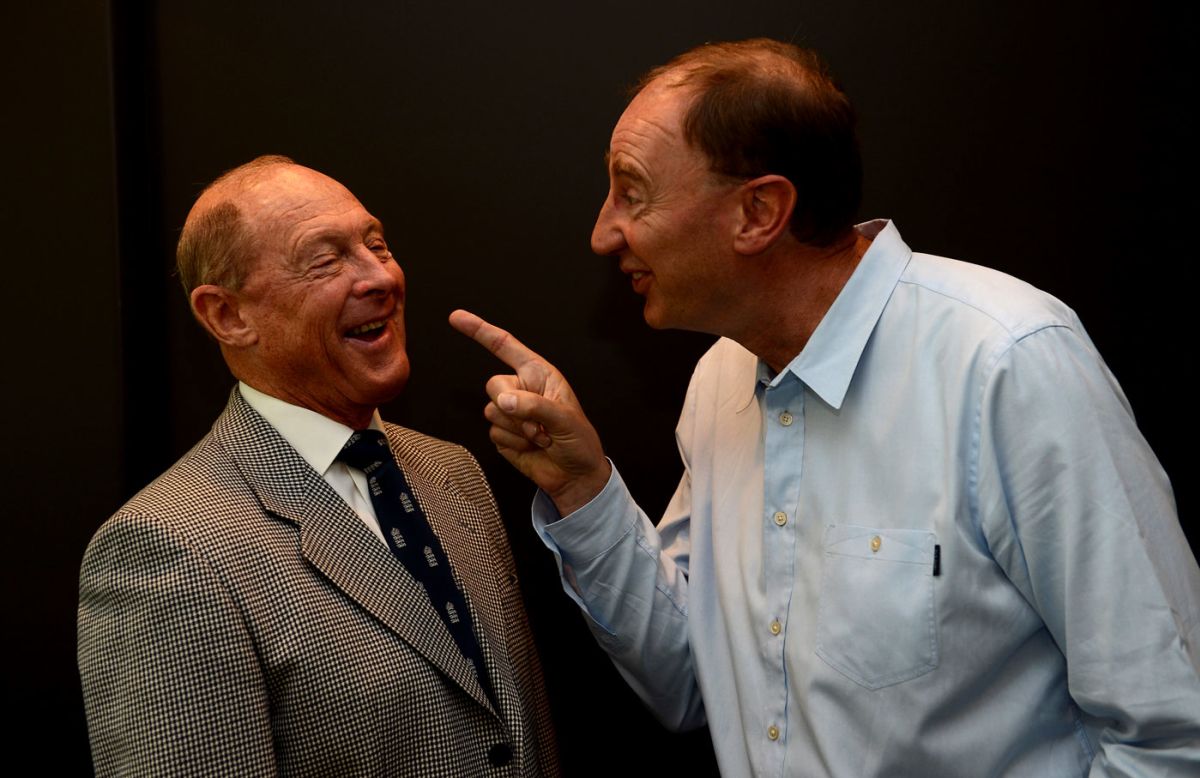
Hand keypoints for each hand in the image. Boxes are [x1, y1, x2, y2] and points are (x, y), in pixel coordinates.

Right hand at [449, 309, 611, 515]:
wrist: (574, 476)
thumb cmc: (578, 441)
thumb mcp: (564, 419)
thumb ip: (534, 406)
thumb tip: (504, 401)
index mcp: (539, 374)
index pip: (505, 346)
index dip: (480, 331)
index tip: (457, 318)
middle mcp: (521, 388)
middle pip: (493, 384)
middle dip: (514, 407)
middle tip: (540, 425)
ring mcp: (509, 412)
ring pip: (491, 411)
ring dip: (518, 429)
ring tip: (540, 437)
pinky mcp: (502, 434)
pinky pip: (493, 433)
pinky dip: (513, 443)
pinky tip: (532, 447)